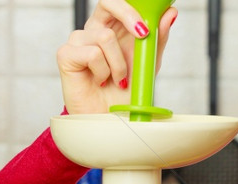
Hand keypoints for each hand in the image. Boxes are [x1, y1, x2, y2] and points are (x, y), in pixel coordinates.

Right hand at [56, 0, 176, 114]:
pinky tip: (100, 80)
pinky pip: (93, 53)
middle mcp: (94, 30)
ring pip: (106, 36)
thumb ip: (157, 38)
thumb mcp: (148, 63)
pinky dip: (104, 71)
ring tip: (117, 79)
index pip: (120, 2)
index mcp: (114, 28)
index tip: (151, 21)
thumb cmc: (125, 92)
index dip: (134, 5)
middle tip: (142, 35)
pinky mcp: (66, 54)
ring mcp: (79, 40)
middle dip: (128, 14)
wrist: (111, 118)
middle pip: (107, 2)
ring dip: (119, 63)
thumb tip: (171, 14)